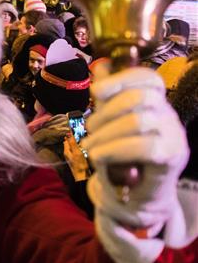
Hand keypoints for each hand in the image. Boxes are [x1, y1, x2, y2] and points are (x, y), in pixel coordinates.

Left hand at [83, 67, 188, 227]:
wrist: (134, 196)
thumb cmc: (121, 157)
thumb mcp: (110, 124)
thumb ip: (107, 98)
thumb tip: (101, 66)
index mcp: (154, 103)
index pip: (148, 79)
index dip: (122, 79)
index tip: (96, 91)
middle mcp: (168, 116)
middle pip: (140, 97)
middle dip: (106, 111)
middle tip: (88, 129)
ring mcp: (174, 137)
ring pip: (139, 121)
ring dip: (105, 134)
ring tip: (89, 146)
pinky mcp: (172, 158)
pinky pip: (145, 147)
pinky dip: (114, 150)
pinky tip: (98, 156)